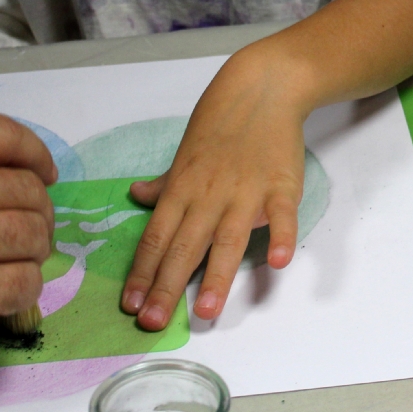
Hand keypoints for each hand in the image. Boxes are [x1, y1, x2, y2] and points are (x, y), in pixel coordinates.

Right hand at [0, 115, 55, 384]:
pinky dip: (25, 289)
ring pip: (34, 236)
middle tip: (30, 230)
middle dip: (38, 211)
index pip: (2, 135)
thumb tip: (0, 175)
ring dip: (34, 251)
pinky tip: (4, 295)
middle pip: (28, 191)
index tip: (45, 173)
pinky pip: (27, 283)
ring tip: (13, 262)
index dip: (35, 153)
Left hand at [120, 0, 412, 330]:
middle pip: (184, 245)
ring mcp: (247, 191)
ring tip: (206, 312)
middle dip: (167, 286)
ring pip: (228, 239)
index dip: (142, 272)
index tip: (130, 305)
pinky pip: (281, 214)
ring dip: (216, 276)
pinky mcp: (282, 184)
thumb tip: (137, 196)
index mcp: (183, 187)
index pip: (156, 236)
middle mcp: (210, 194)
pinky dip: (280, 236)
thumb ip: (166, 182)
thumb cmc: (222, 122)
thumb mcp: (186, 152)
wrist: (264, 88)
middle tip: (153, 323)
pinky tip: (279, 262)